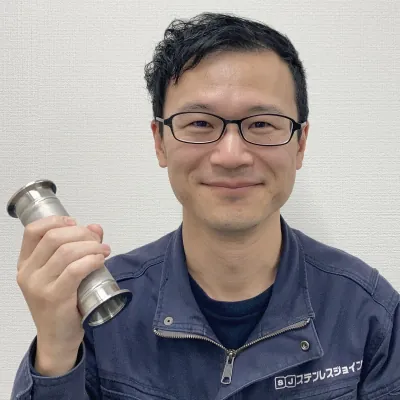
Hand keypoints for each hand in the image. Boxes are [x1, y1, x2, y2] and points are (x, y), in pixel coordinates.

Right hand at [16, 215, 110, 374]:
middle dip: (81, 233)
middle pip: (54, 237)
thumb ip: (77, 248)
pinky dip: (91, 260)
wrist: (57, 338)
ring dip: (91, 246)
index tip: (76, 223)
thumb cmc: (61, 302)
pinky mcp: (54, 298)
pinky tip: (100, 260)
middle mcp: (28, 273)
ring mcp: (39, 286)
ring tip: (104, 250)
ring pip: (66, 252)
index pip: (33, 231)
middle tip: (97, 240)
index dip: (56, 221)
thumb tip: (95, 227)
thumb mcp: (63, 273)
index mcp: (25, 263)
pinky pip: (75, 270)